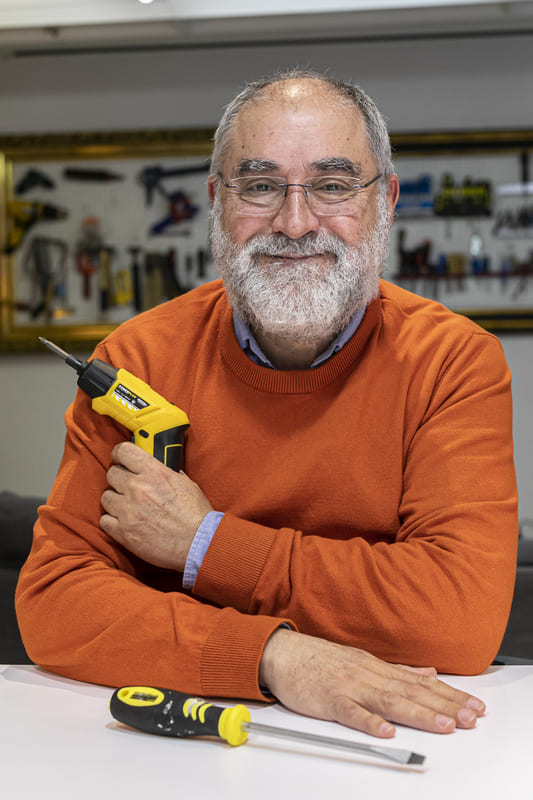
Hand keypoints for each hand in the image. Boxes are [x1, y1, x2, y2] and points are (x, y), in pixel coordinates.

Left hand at [100, 441, 212, 570]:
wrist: (198, 544)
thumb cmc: (196, 515)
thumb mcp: (186, 484)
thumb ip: (167, 473)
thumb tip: (158, 467)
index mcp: (154, 473)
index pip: (123, 451)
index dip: (120, 454)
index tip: (121, 459)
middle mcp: (138, 488)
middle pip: (111, 473)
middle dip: (119, 479)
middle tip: (128, 487)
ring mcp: (128, 510)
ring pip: (105, 497)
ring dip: (115, 501)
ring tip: (128, 507)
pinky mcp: (123, 532)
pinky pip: (104, 520)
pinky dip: (112, 522)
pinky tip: (125, 523)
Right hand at [259, 629, 484, 737]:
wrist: (284, 653)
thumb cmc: (321, 660)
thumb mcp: (364, 660)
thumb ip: (397, 670)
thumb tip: (428, 673)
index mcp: (378, 668)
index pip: (421, 682)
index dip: (449, 694)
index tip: (473, 706)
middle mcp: (369, 674)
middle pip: (412, 691)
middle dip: (444, 705)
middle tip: (470, 717)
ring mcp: (350, 686)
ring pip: (389, 700)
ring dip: (417, 713)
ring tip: (442, 725)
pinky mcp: (329, 699)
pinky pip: (350, 711)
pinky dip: (368, 721)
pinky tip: (385, 731)